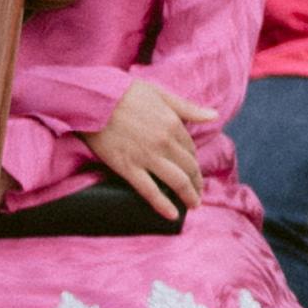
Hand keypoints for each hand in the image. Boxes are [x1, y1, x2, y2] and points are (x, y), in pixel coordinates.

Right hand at [92, 80, 212, 216]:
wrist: (92, 99)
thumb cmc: (124, 93)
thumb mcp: (161, 94)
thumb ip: (188, 108)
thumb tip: (214, 115)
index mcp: (174, 124)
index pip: (191, 149)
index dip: (194, 162)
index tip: (194, 170)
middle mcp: (164, 143)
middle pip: (188, 167)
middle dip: (196, 182)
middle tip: (197, 193)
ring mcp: (146, 157)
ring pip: (176, 181)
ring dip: (188, 196)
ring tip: (192, 205)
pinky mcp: (127, 167)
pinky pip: (150, 190)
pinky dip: (163, 204)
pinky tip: (172, 215)